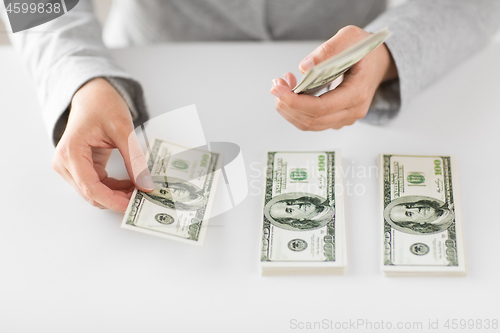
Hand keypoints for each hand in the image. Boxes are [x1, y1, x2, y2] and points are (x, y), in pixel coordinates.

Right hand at [52, 78, 153, 211]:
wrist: (93, 96)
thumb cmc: (102, 105)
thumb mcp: (123, 129)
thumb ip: (134, 159)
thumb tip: (146, 184)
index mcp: (71, 152)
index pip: (90, 187)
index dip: (112, 200)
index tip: (132, 206)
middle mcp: (65, 163)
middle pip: (91, 193)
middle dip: (117, 199)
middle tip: (143, 197)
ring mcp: (71, 167)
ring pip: (95, 193)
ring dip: (117, 195)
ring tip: (140, 188)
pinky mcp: (80, 168)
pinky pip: (98, 185)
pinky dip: (114, 188)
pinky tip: (132, 184)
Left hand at [270, 25, 396, 130]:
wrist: (378, 62)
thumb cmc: (366, 50)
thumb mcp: (350, 38)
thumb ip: (329, 50)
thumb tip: (305, 67)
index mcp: (358, 93)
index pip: (321, 108)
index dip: (296, 102)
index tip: (278, 90)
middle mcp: (352, 111)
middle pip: (312, 120)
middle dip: (287, 105)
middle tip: (276, 85)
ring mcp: (345, 118)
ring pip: (309, 124)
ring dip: (289, 108)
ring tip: (283, 85)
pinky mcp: (336, 118)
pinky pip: (312, 121)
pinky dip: (297, 109)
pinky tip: (293, 91)